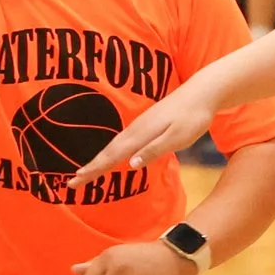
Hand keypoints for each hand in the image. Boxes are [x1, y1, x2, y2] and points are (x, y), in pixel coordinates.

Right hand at [79, 81, 218, 179]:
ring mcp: (140, 125)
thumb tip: (130, 165)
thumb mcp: (177, 137)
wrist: (202, 91)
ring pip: (113, 146)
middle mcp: (136, 129)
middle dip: (89, 167)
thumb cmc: (193, 117)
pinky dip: (111, 151)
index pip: (112, 157)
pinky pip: (122, 141)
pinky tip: (111, 156)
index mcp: (141, 134)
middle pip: (108, 152)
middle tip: (72, 183)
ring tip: (85, 172)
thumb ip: (154, 150)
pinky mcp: (146, 124)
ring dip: (98, 160)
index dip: (93, 170)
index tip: (75, 182)